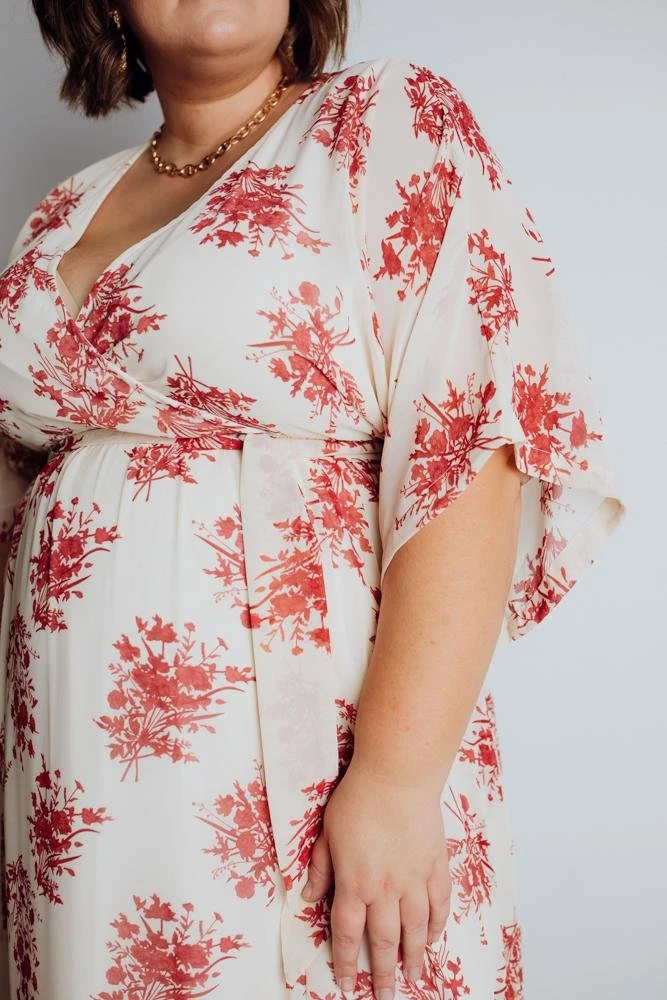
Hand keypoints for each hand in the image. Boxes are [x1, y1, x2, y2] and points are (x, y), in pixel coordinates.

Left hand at [301, 758, 451, 997]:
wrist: (396, 777)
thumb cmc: (357, 800)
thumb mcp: (326, 833)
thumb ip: (320, 868)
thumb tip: (308, 896)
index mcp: (354, 883)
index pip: (347, 933)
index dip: (346, 962)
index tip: (347, 984)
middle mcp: (385, 889)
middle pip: (384, 941)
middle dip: (384, 973)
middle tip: (386, 995)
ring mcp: (414, 879)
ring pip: (416, 930)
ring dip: (414, 957)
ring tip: (413, 976)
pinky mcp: (436, 866)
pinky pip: (440, 904)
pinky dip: (438, 925)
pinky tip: (434, 937)